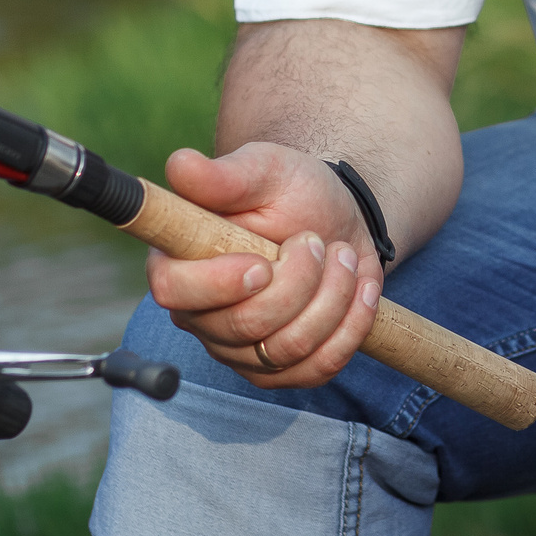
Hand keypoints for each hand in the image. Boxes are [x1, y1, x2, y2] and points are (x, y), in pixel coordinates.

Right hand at [147, 142, 384, 387]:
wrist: (333, 218)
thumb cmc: (290, 190)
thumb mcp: (265, 169)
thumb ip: (224, 175)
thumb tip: (178, 165)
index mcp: (180, 262)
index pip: (174, 291)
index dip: (218, 285)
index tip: (261, 264)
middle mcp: (201, 314)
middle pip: (244, 325)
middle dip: (299, 281)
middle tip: (317, 241)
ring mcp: (238, 350)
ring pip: (287, 349)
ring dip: (332, 297)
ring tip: (342, 255)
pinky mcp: (279, 370)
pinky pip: (319, 367)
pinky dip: (351, 325)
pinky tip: (361, 289)